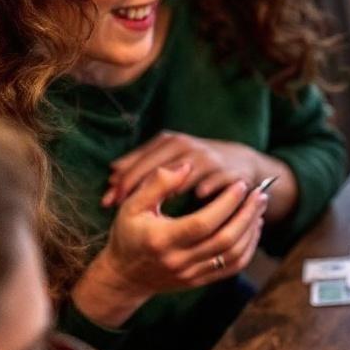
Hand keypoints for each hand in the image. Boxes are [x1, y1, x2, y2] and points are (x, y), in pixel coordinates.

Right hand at [76, 162, 266, 321]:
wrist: (125, 275)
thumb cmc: (128, 234)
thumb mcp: (131, 206)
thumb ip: (157, 184)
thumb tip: (186, 166)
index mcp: (162, 239)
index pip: (203, 222)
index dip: (226, 203)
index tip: (240, 185)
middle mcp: (180, 260)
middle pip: (225, 240)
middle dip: (247, 215)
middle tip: (259, 195)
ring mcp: (192, 273)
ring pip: (234, 255)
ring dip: (252, 230)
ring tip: (258, 209)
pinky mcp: (201, 281)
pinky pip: (233, 267)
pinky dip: (249, 247)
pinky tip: (252, 229)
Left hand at [104, 131, 271, 206]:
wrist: (241, 161)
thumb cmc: (198, 163)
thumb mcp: (169, 156)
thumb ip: (142, 164)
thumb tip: (113, 175)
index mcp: (169, 142)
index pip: (140, 160)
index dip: (123, 180)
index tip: (107, 201)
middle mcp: (187, 146)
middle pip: (157, 165)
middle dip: (137, 186)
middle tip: (122, 207)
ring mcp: (209, 158)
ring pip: (184, 172)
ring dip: (168, 189)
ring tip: (152, 207)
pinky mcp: (230, 171)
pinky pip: (216, 180)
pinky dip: (206, 187)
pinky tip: (196, 199)